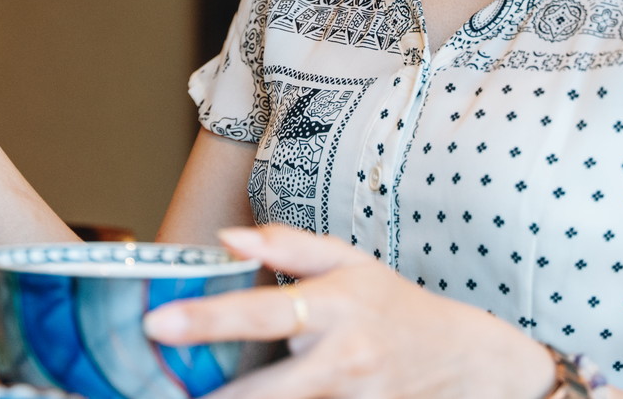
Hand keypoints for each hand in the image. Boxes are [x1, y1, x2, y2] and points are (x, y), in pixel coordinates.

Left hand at [142, 224, 556, 398]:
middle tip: (156, 392)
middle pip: (266, 389)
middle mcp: (344, 359)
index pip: (263, 312)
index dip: (208, 320)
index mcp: (337, 305)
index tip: (157, 323)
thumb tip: (228, 238)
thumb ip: (289, 246)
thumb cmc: (396, 306)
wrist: (466, 363)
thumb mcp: (351, 262)